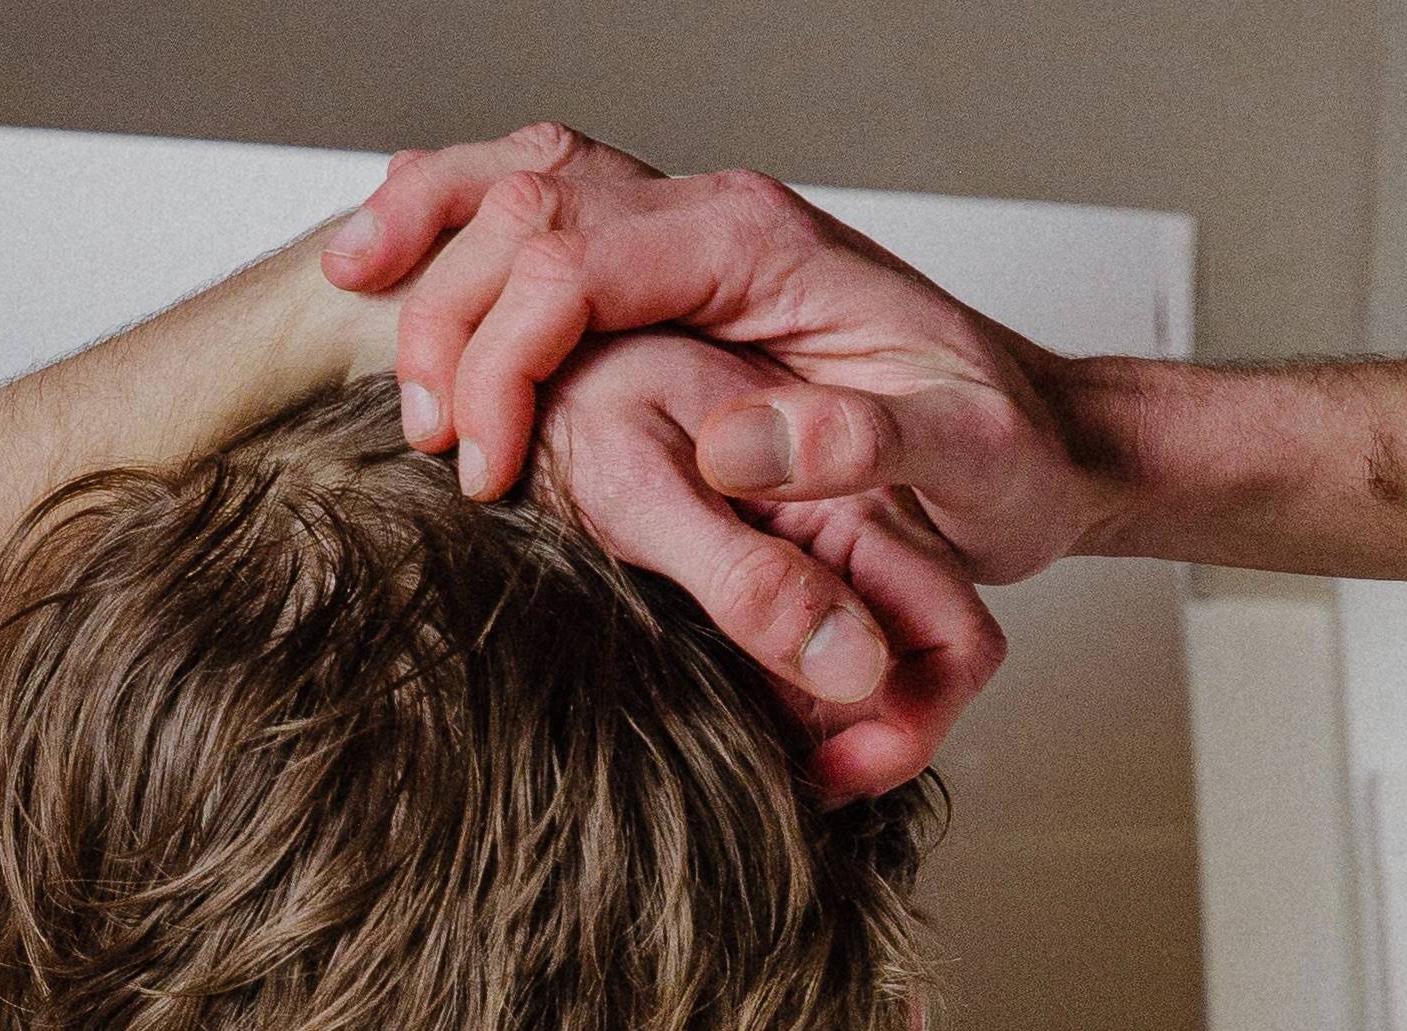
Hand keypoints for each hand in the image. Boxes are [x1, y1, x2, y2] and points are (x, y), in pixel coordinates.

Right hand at [325, 128, 1109, 772]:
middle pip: (531, 214)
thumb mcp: (960, 462)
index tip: (483, 458)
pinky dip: (460, 237)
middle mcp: (716, 222)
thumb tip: (733, 443)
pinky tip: (399, 269)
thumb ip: (857, 447)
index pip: (585, 255)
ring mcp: (691, 243)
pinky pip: (543, 227)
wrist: (1038, 442)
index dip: (512, 351)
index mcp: (762, 245)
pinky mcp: (680, 284)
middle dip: (453, 319)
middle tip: (426, 440)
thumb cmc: (1003, 459)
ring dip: (434, 256)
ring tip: (367, 332)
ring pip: (520, 193)